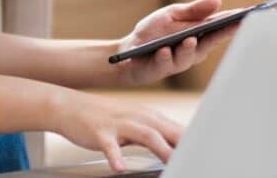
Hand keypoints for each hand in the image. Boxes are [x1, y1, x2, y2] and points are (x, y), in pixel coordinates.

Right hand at [50, 89, 184, 171]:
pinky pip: (109, 146)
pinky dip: (115, 157)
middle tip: (196, 160)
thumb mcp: (133, 123)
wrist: (70, 107)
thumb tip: (176, 146)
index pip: (176, 129)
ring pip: (146, 135)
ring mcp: (119, 123)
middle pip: (166, 130)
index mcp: (148, 116)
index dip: (192, 142)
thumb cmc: (105, 119)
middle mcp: (137, 117)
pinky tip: (120, 168)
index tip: (205, 154)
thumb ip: (154, 134)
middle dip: (183, 144)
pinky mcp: (100, 132)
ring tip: (173, 163)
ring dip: (161, 149)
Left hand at [113, 0, 243, 86]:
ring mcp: (179, 60)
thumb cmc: (153, 31)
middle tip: (236, 24)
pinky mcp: (162, 68)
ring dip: (189, 47)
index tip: (252, 13)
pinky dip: (165, 56)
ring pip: (189, 55)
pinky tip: (165, 50)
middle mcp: (194, 49)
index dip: (237, 21)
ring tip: (190, 39)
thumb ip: (193, 10)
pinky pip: (166, 63)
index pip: (221, 26)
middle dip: (225, 33)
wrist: (127, 51)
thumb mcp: (172, 14)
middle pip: (212, 40)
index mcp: (199, 33)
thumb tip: (218, 0)